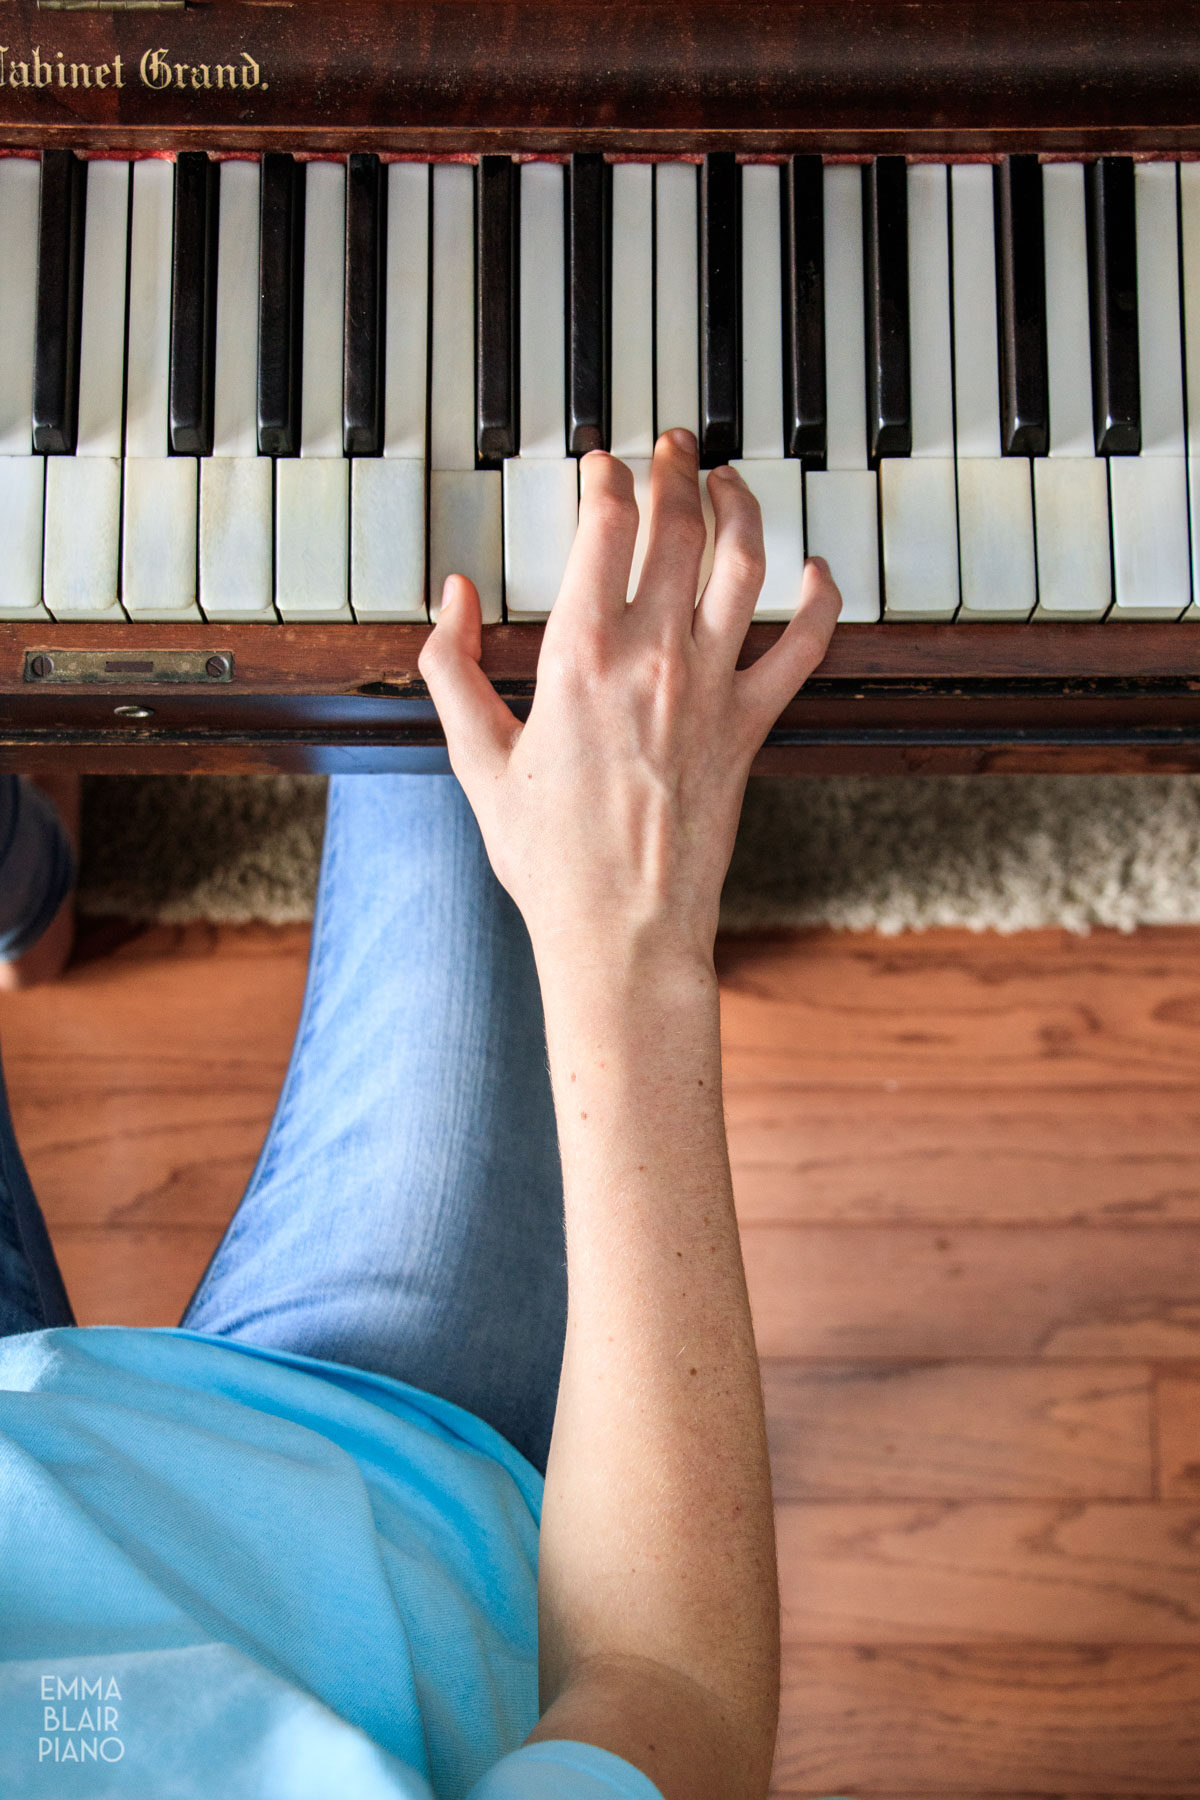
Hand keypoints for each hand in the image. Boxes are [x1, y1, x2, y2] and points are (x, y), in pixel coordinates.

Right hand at [418, 428, 841, 971]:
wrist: (622, 929)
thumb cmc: (547, 857)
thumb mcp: (475, 760)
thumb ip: (451, 669)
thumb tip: (451, 597)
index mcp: (579, 657)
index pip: (605, 526)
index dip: (607, 478)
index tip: (603, 464)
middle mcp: (653, 657)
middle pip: (678, 527)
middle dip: (675, 470)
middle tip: (672, 446)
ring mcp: (712, 688)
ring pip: (745, 563)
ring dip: (742, 507)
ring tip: (729, 480)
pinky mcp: (752, 726)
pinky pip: (804, 647)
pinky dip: (820, 601)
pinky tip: (817, 571)